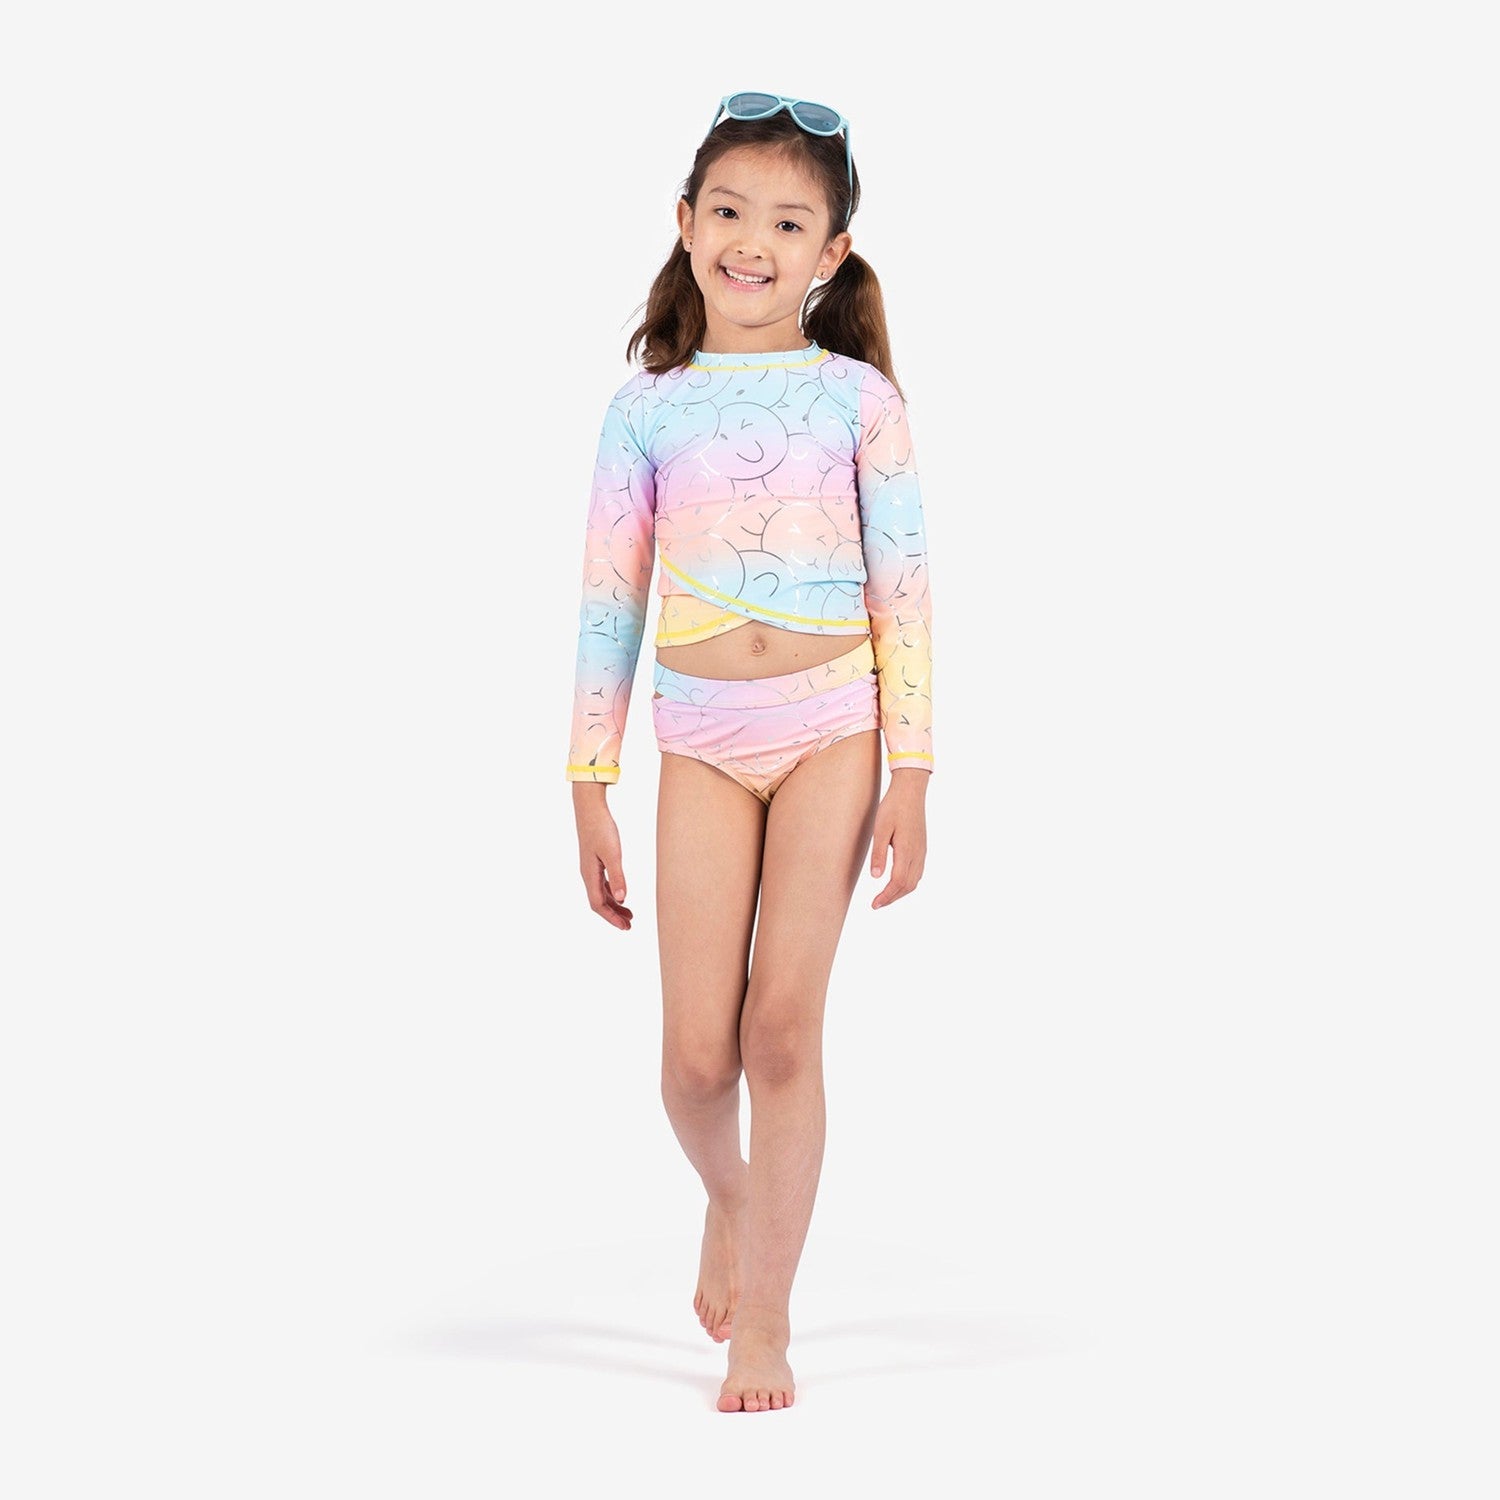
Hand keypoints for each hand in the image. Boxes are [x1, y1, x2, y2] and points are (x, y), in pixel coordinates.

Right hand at [573, 785, 633, 928]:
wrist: (590, 809)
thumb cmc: (601, 829)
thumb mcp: (613, 853)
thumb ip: (618, 876)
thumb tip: (622, 899)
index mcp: (589, 875)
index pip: (598, 904)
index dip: (611, 918)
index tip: (625, 927)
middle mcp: (587, 874)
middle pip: (599, 902)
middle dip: (613, 916)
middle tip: (629, 925)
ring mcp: (590, 868)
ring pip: (601, 893)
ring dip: (614, 905)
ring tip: (629, 914)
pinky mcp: (594, 860)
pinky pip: (602, 883)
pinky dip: (612, 893)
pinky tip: (621, 894)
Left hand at [869, 769, 928, 908]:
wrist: (911, 791)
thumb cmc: (893, 807)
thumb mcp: (880, 829)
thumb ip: (879, 854)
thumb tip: (876, 877)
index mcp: (907, 850)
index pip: (898, 881)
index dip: (887, 896)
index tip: (874, 904)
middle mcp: (918, 854)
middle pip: (908, 885)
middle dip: (892, 898)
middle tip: (876, 904)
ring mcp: (922, 851)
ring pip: (914, 881)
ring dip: (900, 892)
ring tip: (884, 897)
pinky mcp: (922, 847)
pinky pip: (918, 872)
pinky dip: (907, 883)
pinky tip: (897, 882)